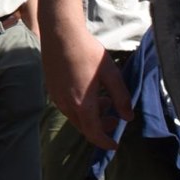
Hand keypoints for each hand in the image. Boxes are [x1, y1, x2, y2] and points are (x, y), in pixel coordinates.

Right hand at [40, 22, 128, 149]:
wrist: (61, 35)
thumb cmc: (88, 52)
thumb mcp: (111, 74)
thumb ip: (121, 98)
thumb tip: (128, 117)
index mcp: (83, 104)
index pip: (94, 134)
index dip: (105, 142)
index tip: (115, 145)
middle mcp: (67, 105)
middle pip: (84, 127)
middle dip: (100, 128)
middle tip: (114, 120)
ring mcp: (57, 98)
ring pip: (75, 117)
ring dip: (91, 116)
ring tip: (105, 102)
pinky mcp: (52, 89)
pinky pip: (68, 107)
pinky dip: (81, 107)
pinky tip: (89, 92)